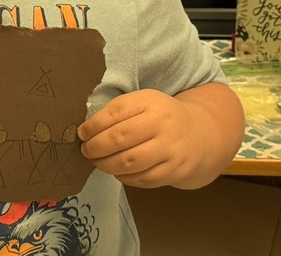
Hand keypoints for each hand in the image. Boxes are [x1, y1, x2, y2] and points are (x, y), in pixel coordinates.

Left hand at [78, 89, 202, 188]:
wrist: (198, 133)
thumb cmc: (160, 116)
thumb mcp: (143, 102)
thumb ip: (118, 111)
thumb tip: (86, 129)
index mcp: (150, 102)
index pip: (115, 112)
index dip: (93, 125)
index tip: (82, 133)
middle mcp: (162, 124)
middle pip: (120, 138)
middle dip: (96, 147)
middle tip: (87, 151)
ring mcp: (170, 149)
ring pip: (130, 162)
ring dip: (106, 165)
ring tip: (98, 162)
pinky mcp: (174, 170)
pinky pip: (143, 178)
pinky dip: (124, 177)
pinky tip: (117, 171)